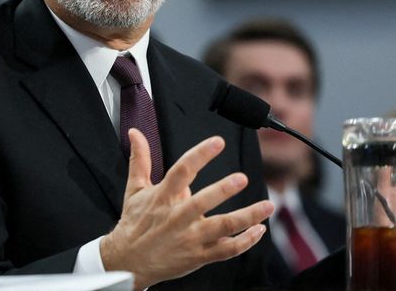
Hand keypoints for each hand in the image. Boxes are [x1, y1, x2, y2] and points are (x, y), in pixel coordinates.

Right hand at [100, 129, 272, 289]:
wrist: (128, 262)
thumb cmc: (134, 224)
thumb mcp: (134, 190)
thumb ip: (140, 159)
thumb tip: (135, 133)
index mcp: (162, 197)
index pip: (182, 171)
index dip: (200, 155)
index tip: (217, 142)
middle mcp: (178, 217)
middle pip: (203, 202)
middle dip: (223, 190)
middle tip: (241, 178)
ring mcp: (190, 238)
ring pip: (222, 227)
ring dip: (247, 216)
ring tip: (267, 205)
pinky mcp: (199, 256)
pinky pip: (226, 250)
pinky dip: (246, 241)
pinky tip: (259, 230)